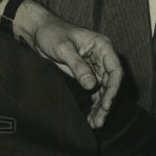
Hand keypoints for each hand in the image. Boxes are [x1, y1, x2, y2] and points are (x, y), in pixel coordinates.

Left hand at [12, 0, 122, 127]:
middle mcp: (102, 57)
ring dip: (101, 106)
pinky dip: (93, 103)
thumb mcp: (64, 48)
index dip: (113, 88)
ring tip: (96, 123)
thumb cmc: (52, 33)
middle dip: (107, 102)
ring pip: (103, 89)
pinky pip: (94, 91)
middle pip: (111, 83)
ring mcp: (95, 66)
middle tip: (100, 120)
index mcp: (102, 46)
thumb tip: (92, 86)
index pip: (115, 69)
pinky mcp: (86, 74)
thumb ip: (78, 66)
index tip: (106, 104)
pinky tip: (91, 117)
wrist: (40, 32)